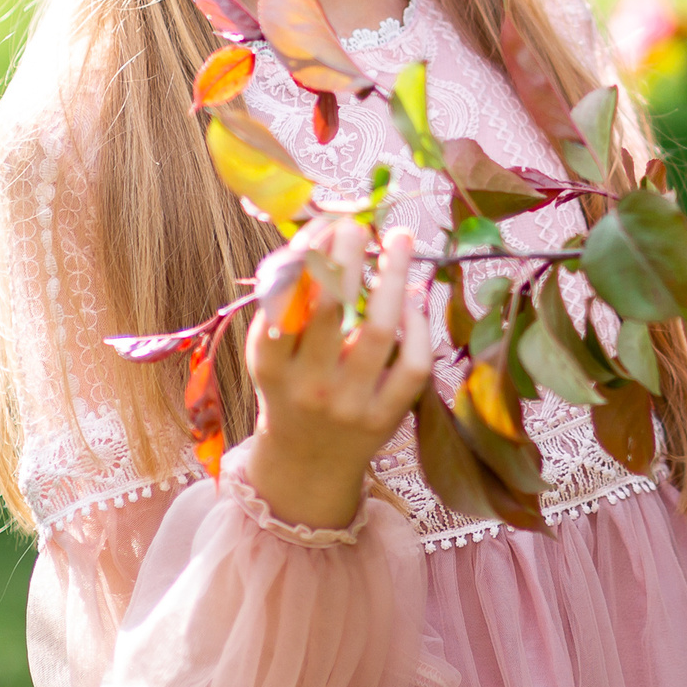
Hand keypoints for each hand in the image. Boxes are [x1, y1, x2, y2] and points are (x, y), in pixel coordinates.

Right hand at [241, 220, 431, 529]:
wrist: (307, 462)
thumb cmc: (290, 386)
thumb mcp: (271, 350)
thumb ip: (287, 300)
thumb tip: (324, 231)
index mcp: (270, 366)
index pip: (284, 301)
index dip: (305, 257)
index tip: (325, 225)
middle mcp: (307, 386)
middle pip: (330, 309)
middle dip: (347, 256)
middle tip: (359, 224)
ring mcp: (349, 405)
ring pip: (377, 330)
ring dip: (391, 277)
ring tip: (399, 239)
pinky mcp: (386, 418)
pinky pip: (412, 364)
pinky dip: (417, 325)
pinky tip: (414, 297)